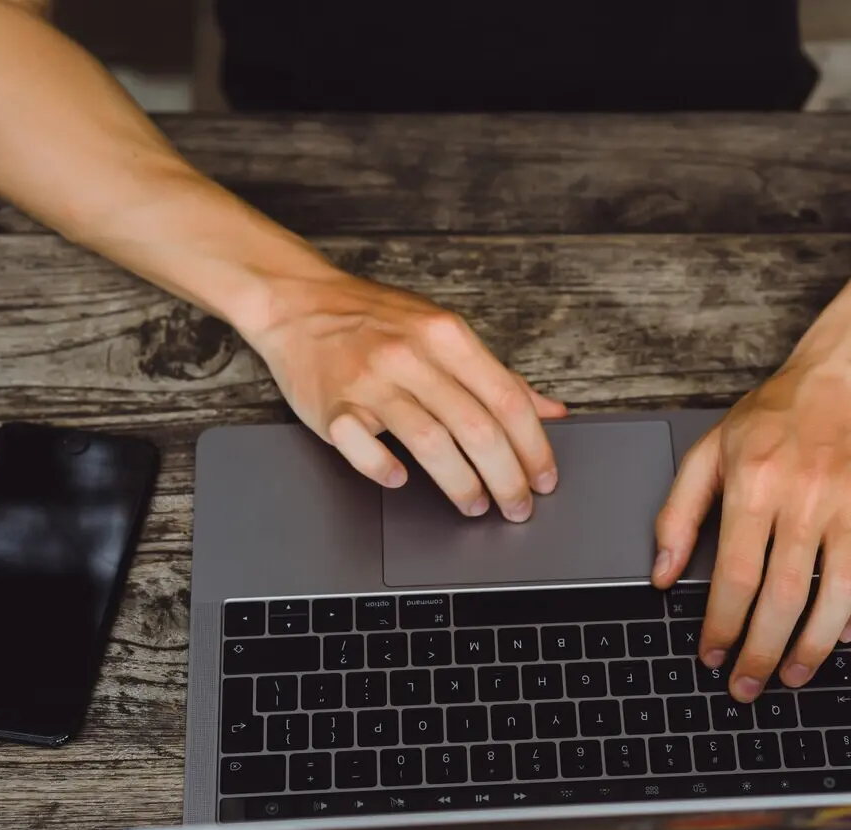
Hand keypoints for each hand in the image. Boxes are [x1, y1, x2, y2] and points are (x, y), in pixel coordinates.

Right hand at [243, 270, 566, 519]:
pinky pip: (362, 446)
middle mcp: (411, 356)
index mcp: (446, 336)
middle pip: (476, 428)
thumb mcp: (445, 332)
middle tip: (519, 507)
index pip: (507, 399)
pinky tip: (401, 480)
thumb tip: (552, 413)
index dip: (534, 447)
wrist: (298, 301)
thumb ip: (497, 376)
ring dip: (461, 484)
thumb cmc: (376, 320)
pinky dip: (384, 468)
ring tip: (476, 506)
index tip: (544, 478)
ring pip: (430, 443)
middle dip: (507, 477)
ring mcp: (370, 380)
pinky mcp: (332, 405)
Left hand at [651, 356, 850, 701]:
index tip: (711, 655)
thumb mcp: (708, 451)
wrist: (845, 377)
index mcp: (756, 484)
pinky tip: (846, 633)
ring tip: (792, 675)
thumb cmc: (772, 415)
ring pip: (839, 596)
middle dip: (761, 653)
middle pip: (784, 597)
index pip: (736, 575)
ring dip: (815, 647)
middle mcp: (807, 499)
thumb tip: (662, 574)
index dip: (721, 625)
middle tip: (745, 686)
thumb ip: (678, 513)